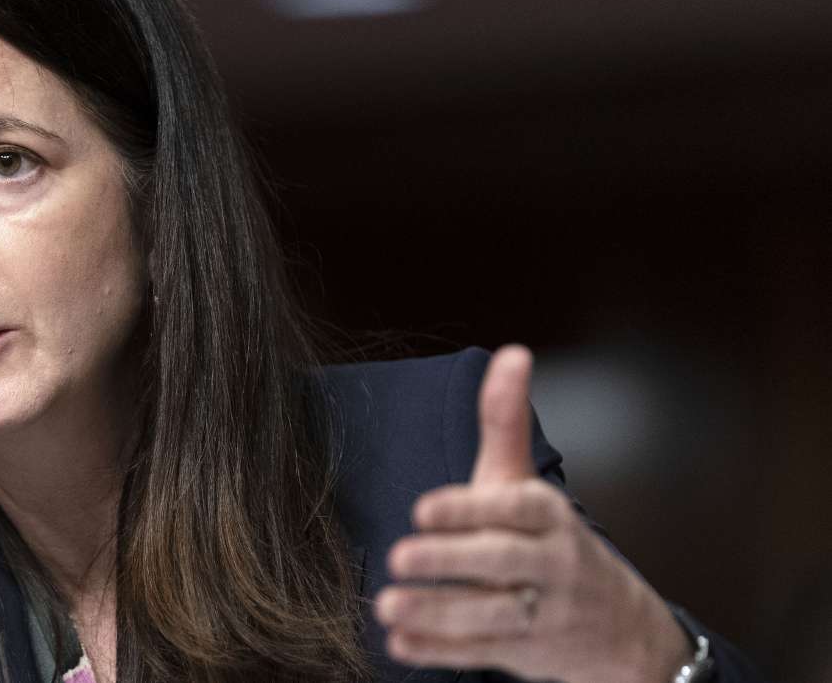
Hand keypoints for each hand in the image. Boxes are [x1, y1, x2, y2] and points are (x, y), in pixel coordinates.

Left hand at [374, 345, 691, 682]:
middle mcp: (551, 564)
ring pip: (491, 616)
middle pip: (502, 562)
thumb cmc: (548, 537)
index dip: (470, 509)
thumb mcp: (527, 482)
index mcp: (549, 516)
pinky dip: (440, 652)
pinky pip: (482, 653)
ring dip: (437, 614)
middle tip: (398, 557)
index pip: (515, 510)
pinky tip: (398, 643)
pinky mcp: (526, 654)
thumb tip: (512, 353)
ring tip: (386, 606)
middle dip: (450, 562)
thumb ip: (507, 423)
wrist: (619, 626)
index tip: (422, 508)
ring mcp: (543, 615)